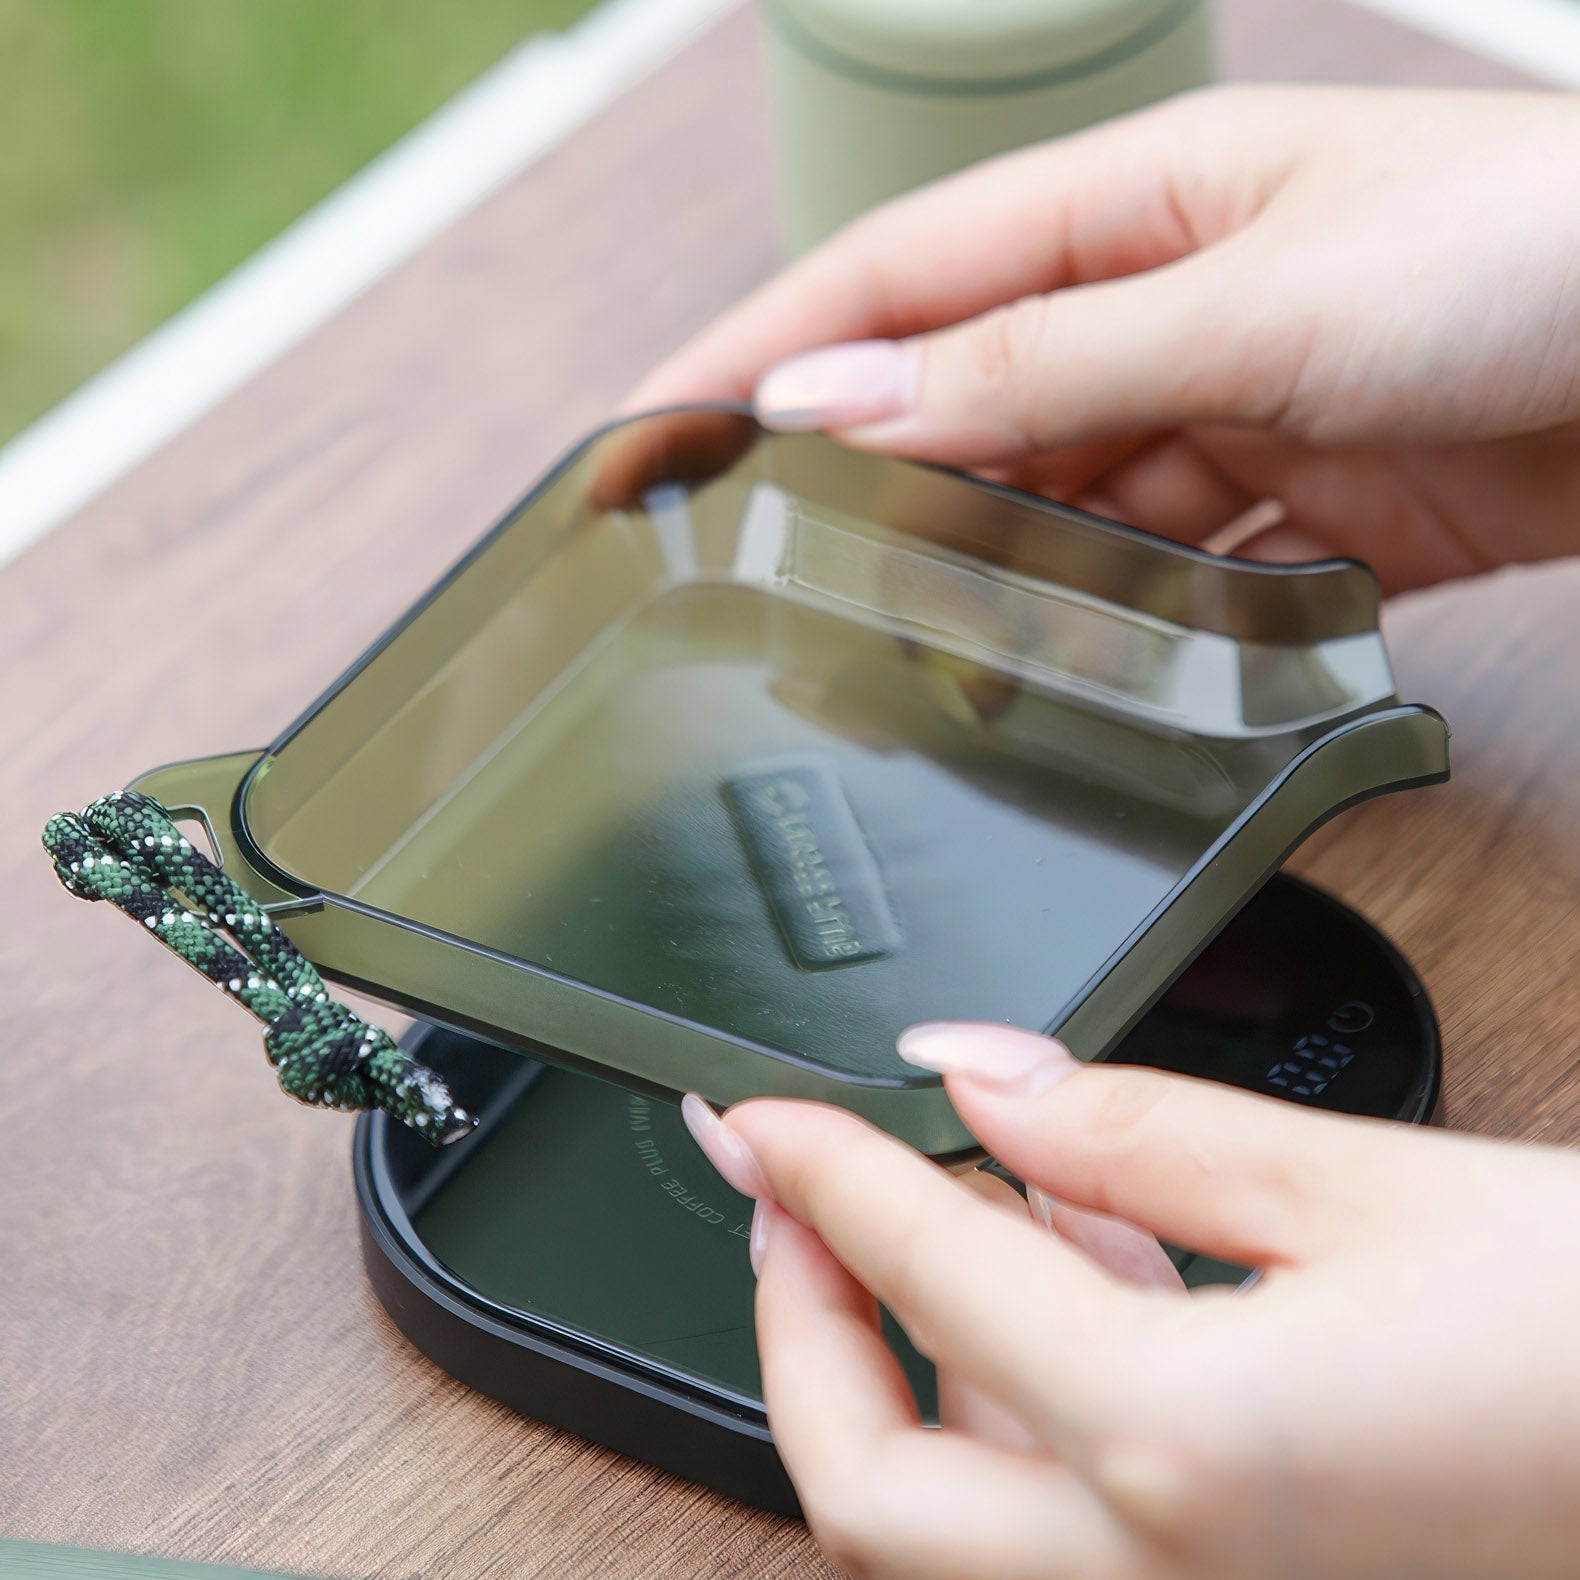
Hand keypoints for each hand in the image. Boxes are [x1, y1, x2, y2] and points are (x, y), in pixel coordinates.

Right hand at [630, 86, 1579, 594]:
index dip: (763, 346)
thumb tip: (847, 395)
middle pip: (963, 400)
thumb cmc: (1535, 248)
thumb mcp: (1252, 299)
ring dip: (991, 573)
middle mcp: (1164, 303)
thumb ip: (1041, 366)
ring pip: (1055, 505)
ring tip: (906, 647)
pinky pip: (1161, 575)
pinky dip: (1113, 624)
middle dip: (863, 481)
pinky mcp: (1293, 509)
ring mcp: (1224, 410)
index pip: (897, 275)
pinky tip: (1066, 667)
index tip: (658, 423)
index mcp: (1138, 202)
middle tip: (760, 570)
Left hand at [682, 1026, 1579, 1579]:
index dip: (820, 1173)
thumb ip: (1137, 1131)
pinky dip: (1021, 1407)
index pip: (923, 1278)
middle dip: (800, 1330)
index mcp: (1182, 1452)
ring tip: (938, 1210)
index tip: (765, 1117)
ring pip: (953, 1527)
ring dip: (911, 1365)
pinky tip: (1073, 1273)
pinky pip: (1062, 1530)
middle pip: (869, 1490)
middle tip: (792, 1202)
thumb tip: (978, 1081)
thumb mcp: (1366, 1187)